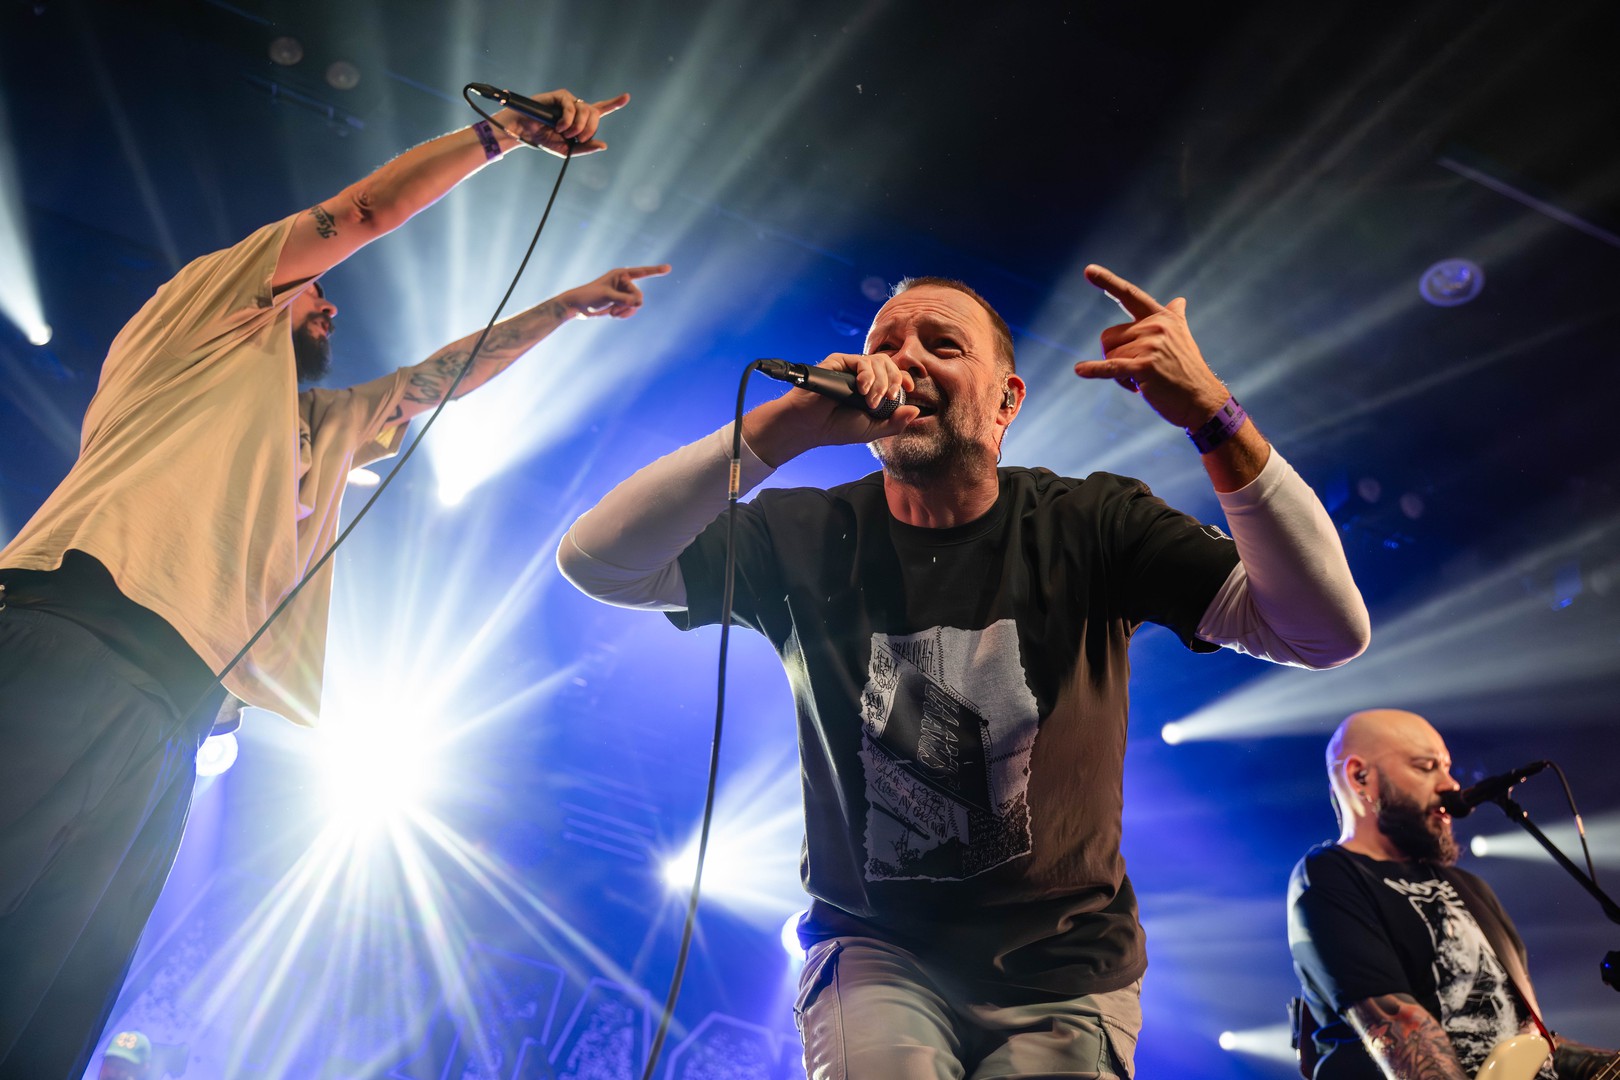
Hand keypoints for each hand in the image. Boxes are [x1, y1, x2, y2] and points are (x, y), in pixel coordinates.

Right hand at [496, 89, 630, 155]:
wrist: (525, 132)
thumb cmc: (544, 140)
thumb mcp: (568, 150)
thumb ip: (585, 148)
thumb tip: (603, 145)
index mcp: (581, 120)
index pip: (600, 110)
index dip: (614, 103)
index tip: (627, 97)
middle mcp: (577, 108)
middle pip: (595, 114)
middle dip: (590, 129)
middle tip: (578, 139)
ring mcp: (569, 101)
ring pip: (586, 110)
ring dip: (578, 126)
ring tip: (565, 133)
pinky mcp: (560, 96)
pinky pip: (572, 105)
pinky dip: (568, 119)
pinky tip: (560, 126)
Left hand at [560, 264, 671, 318]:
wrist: (578, 306)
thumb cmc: (590, 296)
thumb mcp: (607, 296)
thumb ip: (624, 299)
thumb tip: (638, 304)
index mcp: (621, 275)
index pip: (642, 272)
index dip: (656, 271)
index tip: (668, 268)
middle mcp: (624, 283)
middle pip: (639, 296)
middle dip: (629, 305)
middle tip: (616, 309)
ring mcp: (623, 294)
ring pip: (636, 306)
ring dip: (625, 312)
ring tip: (612, 313)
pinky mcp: (621, 304)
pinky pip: (630, 311)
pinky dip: (623, 315)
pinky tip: (612, 315)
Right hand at [743, 351, 919, 466]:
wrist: (811, 426)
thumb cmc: (837, 428)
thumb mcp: (872, 429)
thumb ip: (895, 422)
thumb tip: (916, 410)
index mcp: (873, 388)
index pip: (895, 374)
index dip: (904, 378)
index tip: (908, 388)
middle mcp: (863, 375)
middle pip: (890, 364)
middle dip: (893, 381)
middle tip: (887, 398)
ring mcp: (851, 367)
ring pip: (878, 361)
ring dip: (880, 382)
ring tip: (871, 400)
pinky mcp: (839, 361)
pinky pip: (861, 360)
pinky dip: (867, 375)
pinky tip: (862, 389)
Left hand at [1075, 264, 1230, 428]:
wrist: (1201, 400)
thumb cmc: (1187, 371)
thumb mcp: (1182, 337)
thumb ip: (1175, 316)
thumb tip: (1179, 300)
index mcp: (1161, 317)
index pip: (1130, 295)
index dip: (1108, 282)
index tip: (1088, 270)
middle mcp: (1156, 326)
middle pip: (1108, 338)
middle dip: (1116, 358)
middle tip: (1139, 372)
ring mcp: (1150, 345)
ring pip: (1109, 356)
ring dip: (1119, 374)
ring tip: (1143, 381)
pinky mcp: (1145, 367)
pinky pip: (1111, 367)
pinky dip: (1094, 370)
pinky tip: (1080, 370)